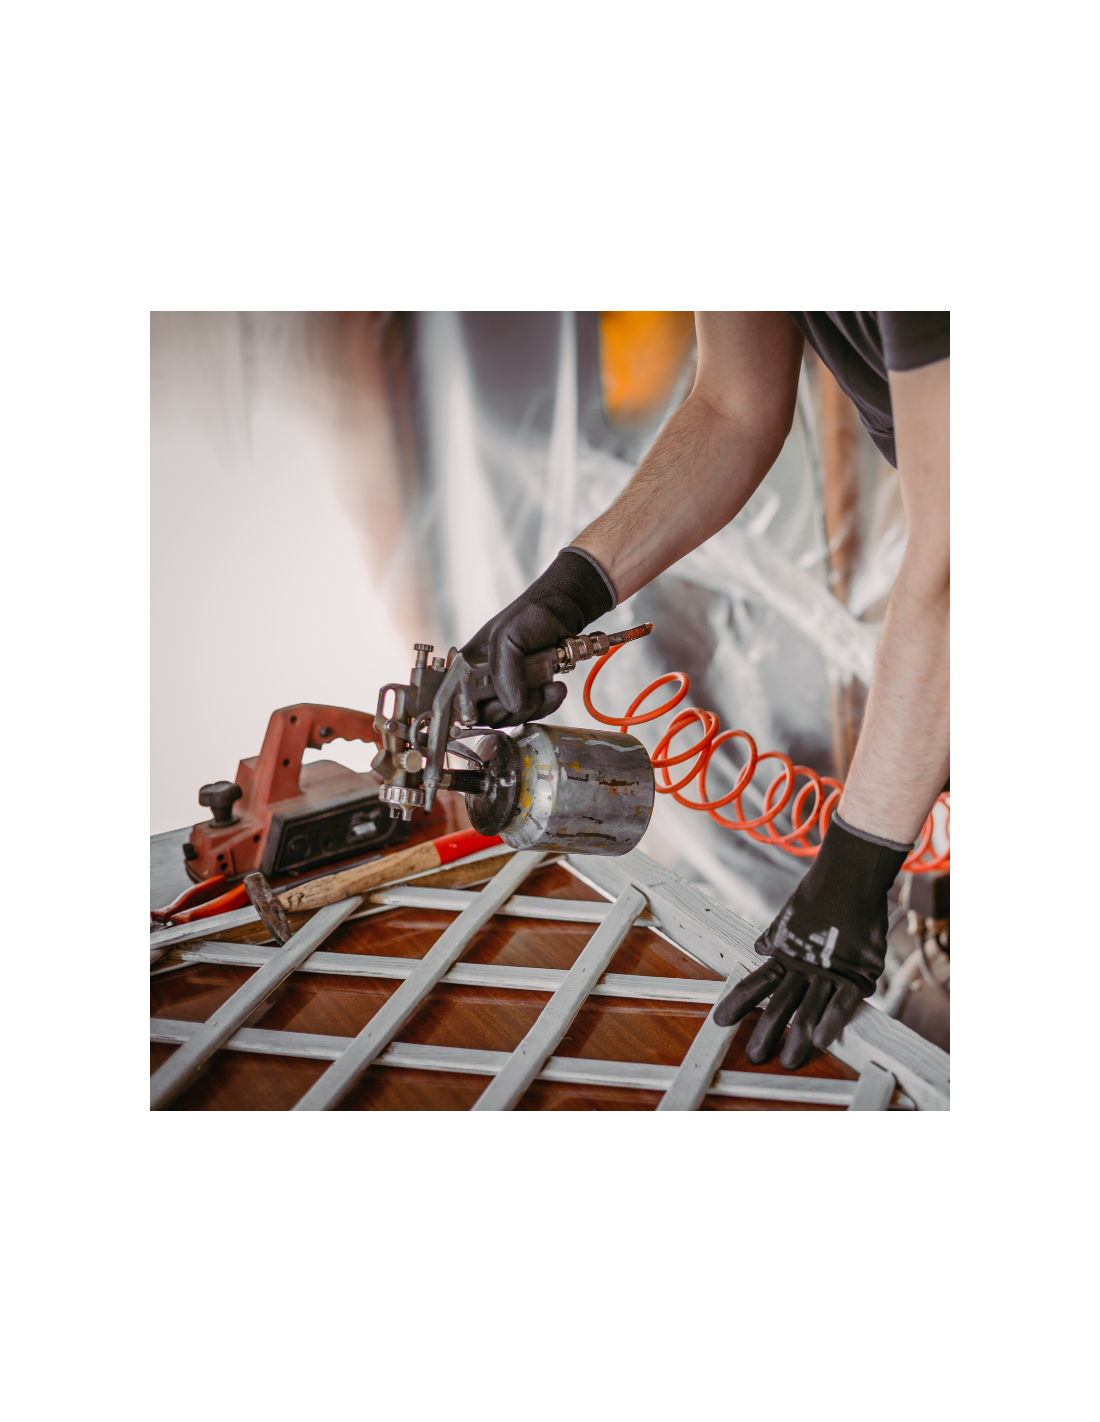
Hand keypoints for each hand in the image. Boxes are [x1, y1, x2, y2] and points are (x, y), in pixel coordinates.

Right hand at [460, 548, 613, 726]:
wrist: (561, 612)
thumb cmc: (527, 617)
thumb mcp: (506, 638)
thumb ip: (504, 672)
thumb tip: (512, 706)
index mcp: (466, 667)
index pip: (457, 702)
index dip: (470, 711)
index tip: (493, 708)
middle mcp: (482, 682)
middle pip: (487, 716)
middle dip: (512, 710)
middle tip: (531, 694)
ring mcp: (505, 690)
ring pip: (511, 717)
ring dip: (534, 707)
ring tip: (550, 687)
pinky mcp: (526, 694)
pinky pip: (531, 712)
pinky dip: (546, 704)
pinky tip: (555, 688)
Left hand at [712, 815, 909, 1067]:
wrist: (848, 876)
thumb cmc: (821, 894)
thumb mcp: (790, 915)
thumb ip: (776, 935)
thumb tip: (758, 947)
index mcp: (784, 954)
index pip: (756, 983)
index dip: (738, 1003)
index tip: (721, 1020)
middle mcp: (803, 966)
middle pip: (780, 1004)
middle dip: (766, 1032)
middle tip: (754, 1056)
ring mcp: (829, 969)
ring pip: (810, 1009)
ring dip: (798, 1037)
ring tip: (788, 1061)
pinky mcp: (857, 971)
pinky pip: (844, 1001)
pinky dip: (833, 1020)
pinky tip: (821, 1040)